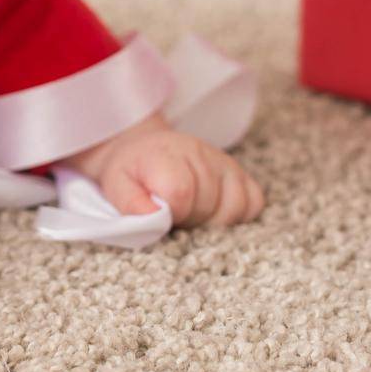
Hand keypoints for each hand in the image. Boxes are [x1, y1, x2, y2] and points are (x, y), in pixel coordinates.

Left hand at [59, 112, 263, 227]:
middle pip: (208, 204)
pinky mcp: (238, 173)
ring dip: (213, 221)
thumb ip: (130, 202)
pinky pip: (254, 202)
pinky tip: (215, 213)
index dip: (172, 213)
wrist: (143, 149)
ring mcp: (223, 162)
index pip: (182, 192)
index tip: (161, 214)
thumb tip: (155, 218)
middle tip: (173, 215)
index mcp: (166, 155)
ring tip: (191, 214)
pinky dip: (238, 215)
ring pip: (235, 206)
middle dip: (190, 220)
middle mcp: (199, 153)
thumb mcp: (116, 184)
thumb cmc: (131, 171)